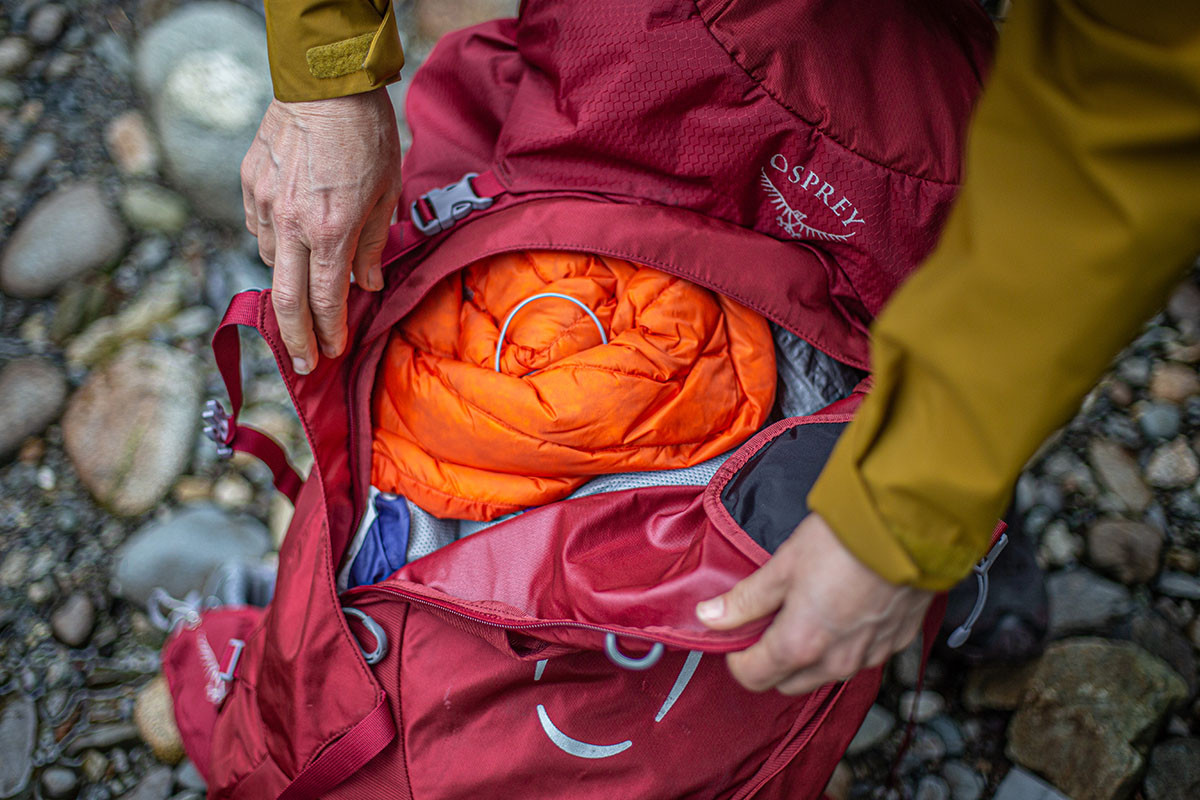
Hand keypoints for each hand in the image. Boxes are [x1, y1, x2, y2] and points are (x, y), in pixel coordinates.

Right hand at [241, 87, 401, 373]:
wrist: (326, 84)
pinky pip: (258, 229)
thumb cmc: (367, 137)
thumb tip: (368, 285)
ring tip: (306, 286)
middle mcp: (292, 225)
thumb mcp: (387, 195)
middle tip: (301, 363)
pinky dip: (275, 243)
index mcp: (330, 231)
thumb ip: (374, 246)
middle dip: (294, 338)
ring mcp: (264, 204)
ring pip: (270, 262)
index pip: (326, 301)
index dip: (328, 333)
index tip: (329, 353)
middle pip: (285, 300)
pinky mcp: (249, 184)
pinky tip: (292, 238)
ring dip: (288, 281)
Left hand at [696, 512, 932, 694]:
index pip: (752, 677)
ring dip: (808, 656)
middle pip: (787, 682)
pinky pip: (860, 657)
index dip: (737, 657)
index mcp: (800, 645)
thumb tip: (708, 617)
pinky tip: (842, 611)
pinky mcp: (895, 643)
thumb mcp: (783, 565)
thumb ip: (745, 599)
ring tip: (806, 612)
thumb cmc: (844, 541)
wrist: (910, 528)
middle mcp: (836, 661)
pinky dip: (844, 644)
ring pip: (825, 674)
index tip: (736, 634)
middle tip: (767, 622)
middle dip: (770, 660)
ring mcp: (869, 656)